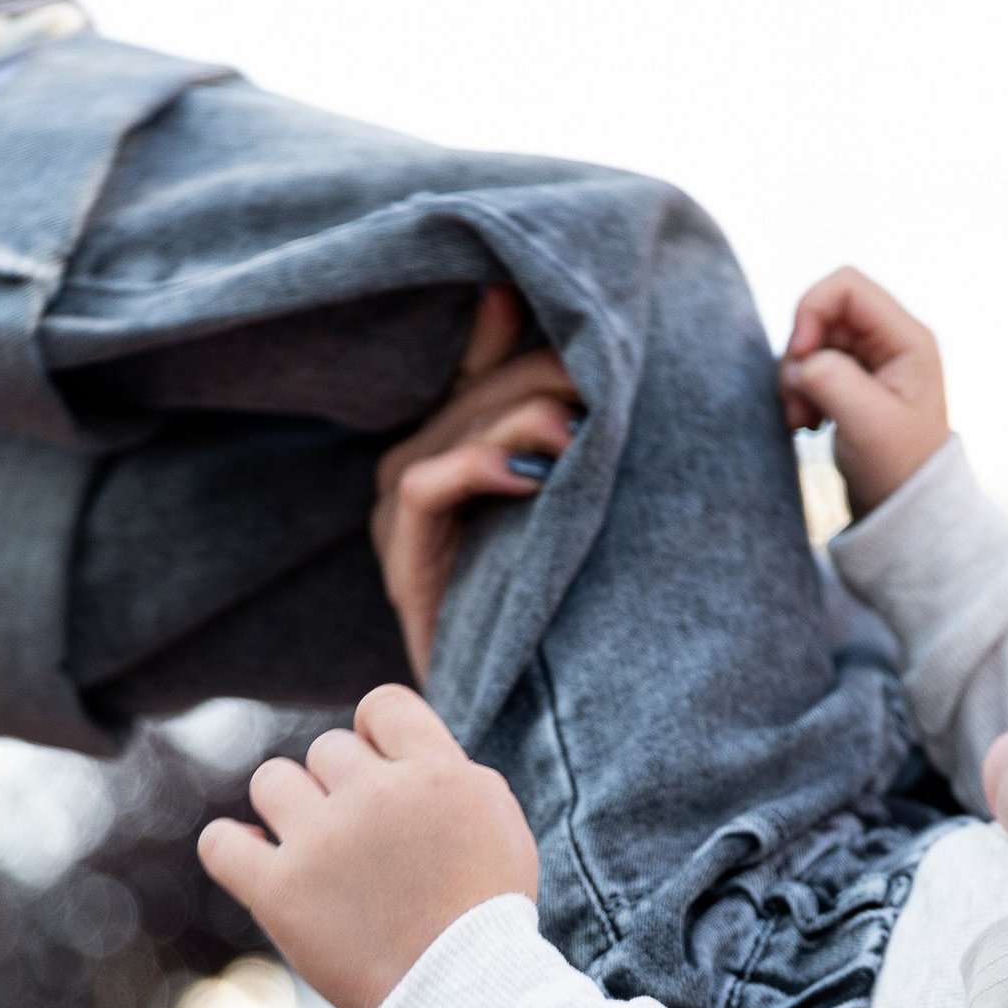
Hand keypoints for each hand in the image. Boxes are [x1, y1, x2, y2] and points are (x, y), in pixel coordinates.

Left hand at [198, 686, 539, 1007]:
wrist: (464, 999)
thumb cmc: (485, 914)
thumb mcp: (498, 822)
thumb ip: (448, 769)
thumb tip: (388, 745)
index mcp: (437, 773)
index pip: (381, 706)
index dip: (376, 739)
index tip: (384, 781)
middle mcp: (377, 795)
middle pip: (325, 749)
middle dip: (340, 789)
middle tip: (365, 846)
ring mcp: (323, 842)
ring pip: (271, 781)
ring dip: (289, 812)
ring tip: (319, 857)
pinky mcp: (279, 892)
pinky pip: (220, 842)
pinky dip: (233, 848)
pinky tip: (256, 862)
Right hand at [373, 283, 582, 678]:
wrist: (516, 708)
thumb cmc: (554, 610)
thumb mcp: (572, 511)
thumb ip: (569, 439)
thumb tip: (593, 369)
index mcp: (452, 448)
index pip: (473, 364)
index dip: (506, 329)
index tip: (556, 299)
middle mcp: (414, 470)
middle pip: (474, 391)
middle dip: (543, 377)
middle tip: (607, 386)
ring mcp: (400, 516)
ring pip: (453, 429)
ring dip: (522, 419)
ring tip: (583, 432)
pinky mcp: (403, 559)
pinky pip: (425, 487)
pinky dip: (476, 468)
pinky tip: (531, 476)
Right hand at [779, 267, 949, 515]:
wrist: (902, 511)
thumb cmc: (896, 469)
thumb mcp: (866, 423)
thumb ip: (831, 377)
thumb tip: (802, 361)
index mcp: (908, 339)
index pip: (846, 285)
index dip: (811, 310)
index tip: (801, 356)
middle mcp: (891, 341)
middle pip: (822, 311)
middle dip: (799, 352)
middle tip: (799, 401)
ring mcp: (870, 361)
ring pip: (811, 340)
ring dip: (794, 377)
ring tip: (802, 421)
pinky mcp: (851, 381)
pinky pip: (809, 365)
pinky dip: (797, 390)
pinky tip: (804, 423)